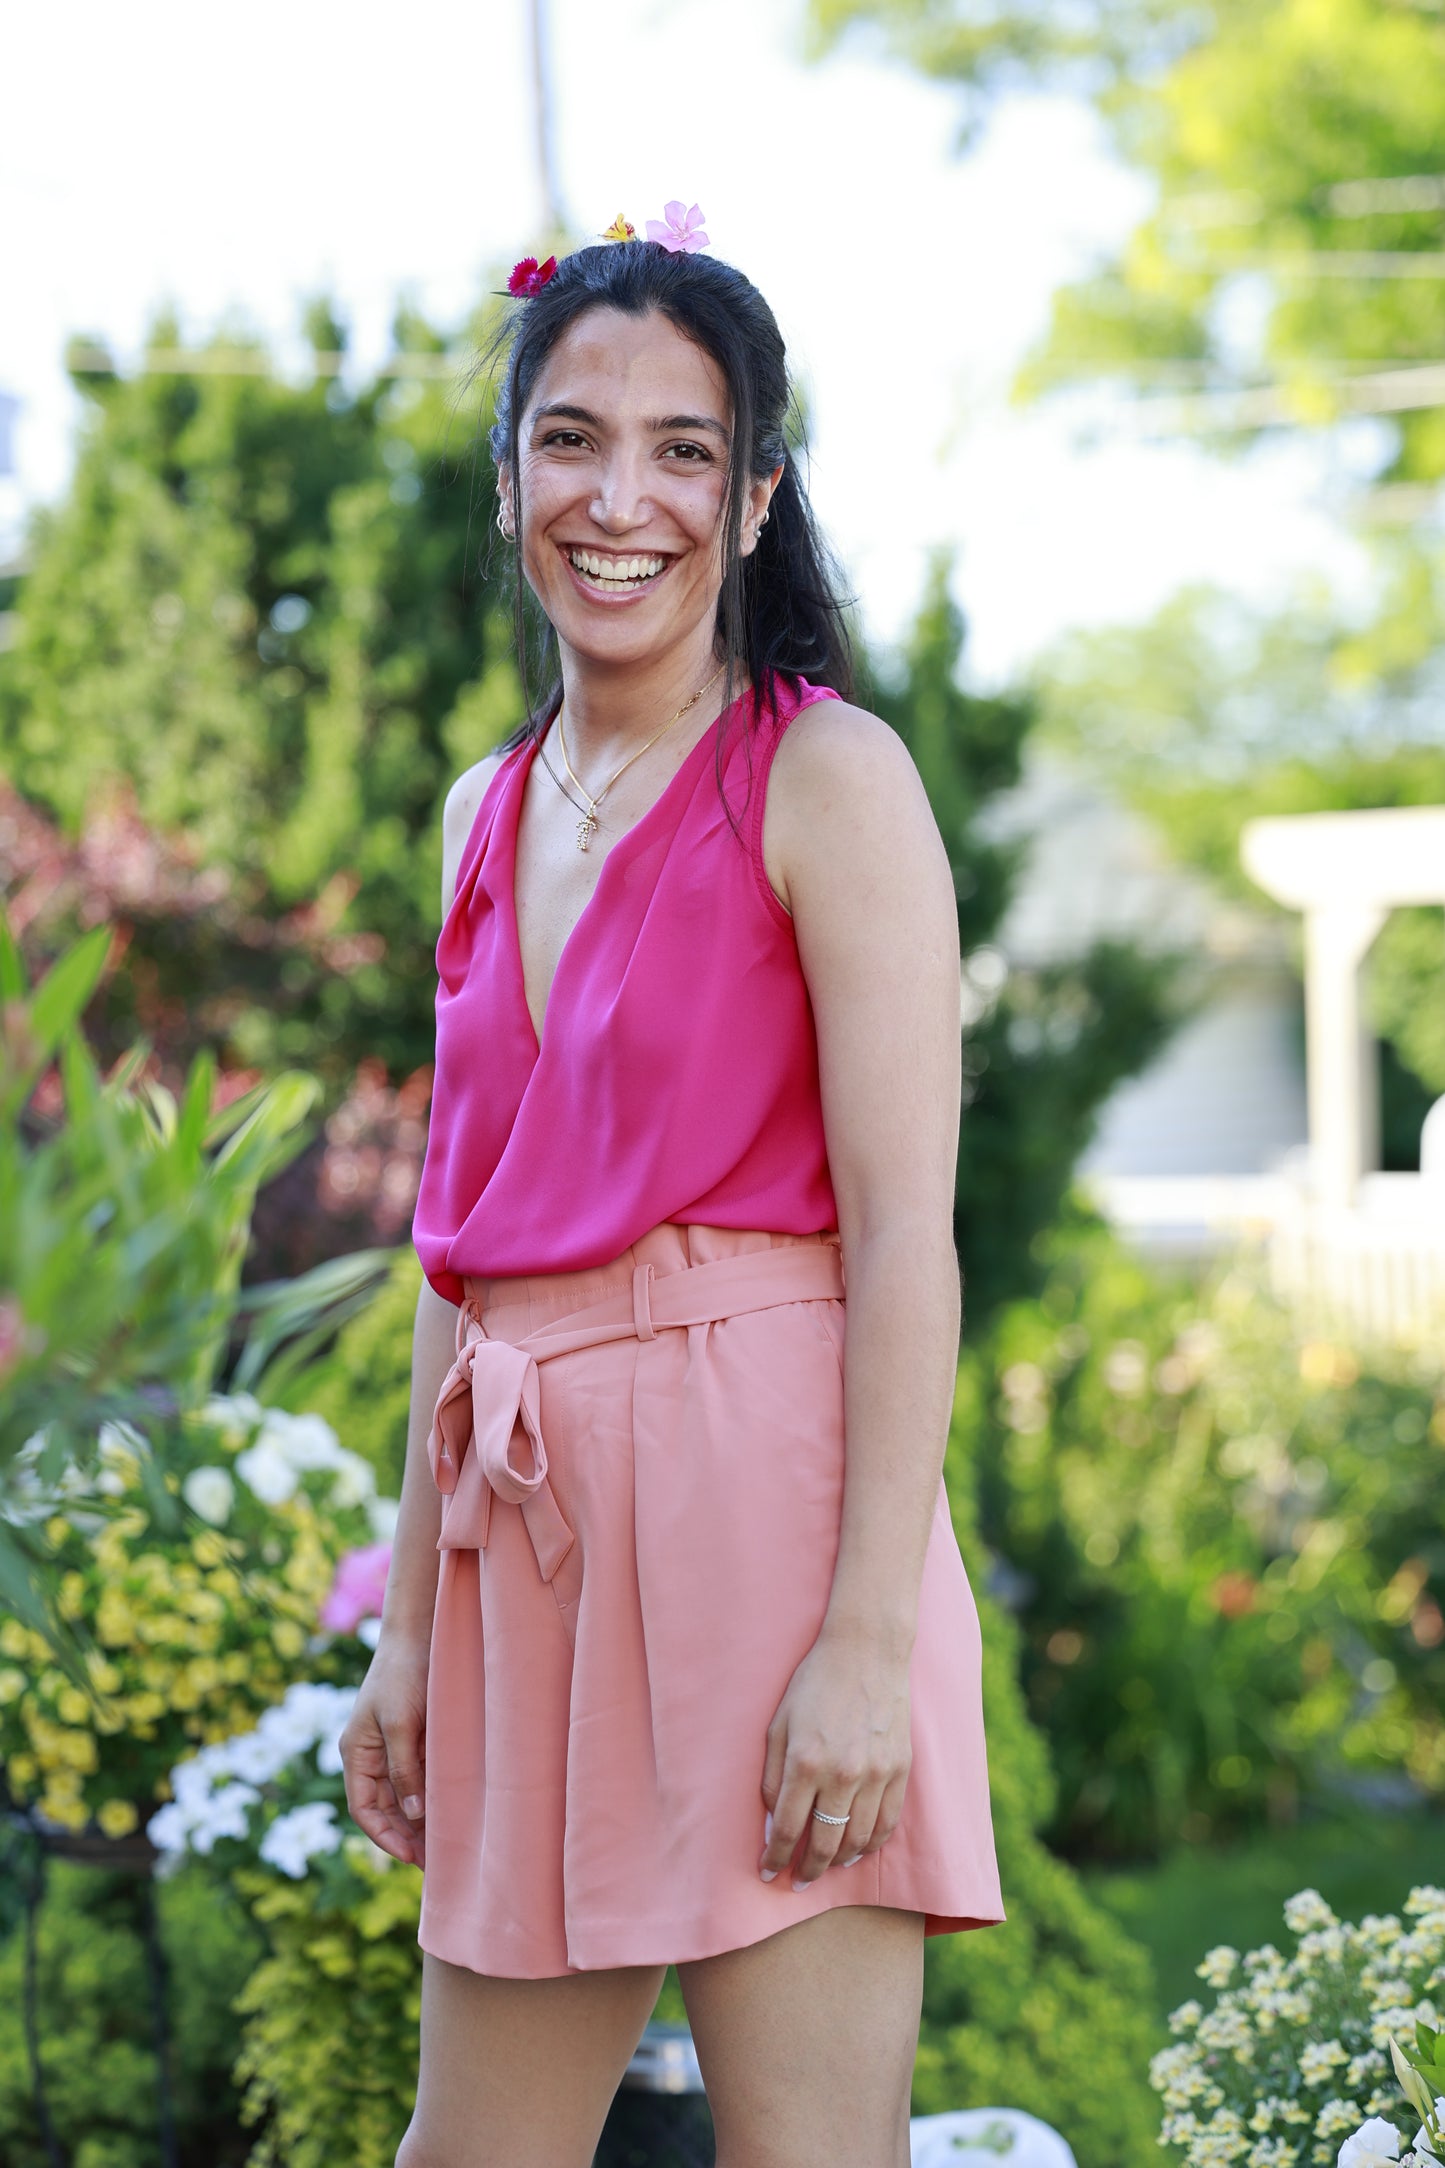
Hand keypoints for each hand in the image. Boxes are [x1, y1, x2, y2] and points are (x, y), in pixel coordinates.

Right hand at [339, 1637, 429, 1867]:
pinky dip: (433, 1797)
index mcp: (357, 1753)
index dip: (383, 1836)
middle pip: (385, 1809)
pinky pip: (422, 1778)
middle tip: (435, 1861)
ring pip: (405, 1797)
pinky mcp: (416, 1741)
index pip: (363, 1809)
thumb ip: (403, 1769)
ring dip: (421, 1821)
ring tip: (446, 1846)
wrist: (421, 1634)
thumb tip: (413, 1815)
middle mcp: (372, 1756)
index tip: (409, 1856)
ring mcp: (394, 1749)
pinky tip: (453, 1813)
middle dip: (405, 1836)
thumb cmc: (402, 1675)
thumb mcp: (399, 1724)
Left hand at [758, 1628, 911, 1888]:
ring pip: (858, 1841)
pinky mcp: (900, 1771)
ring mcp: (877, 1775)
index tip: (767, 1873)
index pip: (788, 1829)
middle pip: (824, 1844)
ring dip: (838, 1862)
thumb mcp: (779, 1725)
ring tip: (825, 1866)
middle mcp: (843, 1774)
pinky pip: (888, 1824)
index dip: (774, 1858)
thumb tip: (773, 1825)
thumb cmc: (814, 1684)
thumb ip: (773, 1778)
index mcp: (806, 1762)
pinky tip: (857, 1850)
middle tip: (797, 1882)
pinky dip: (871, 1845)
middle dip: (807, 1871)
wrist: (866, 1652)